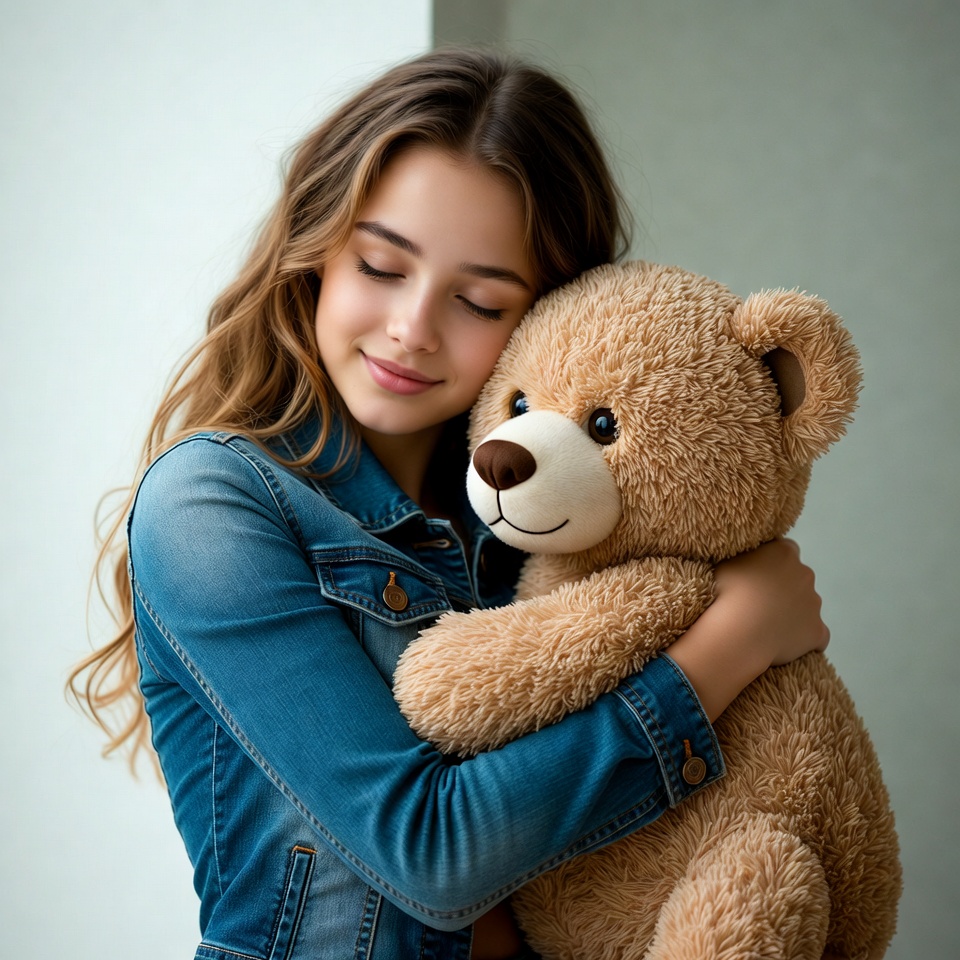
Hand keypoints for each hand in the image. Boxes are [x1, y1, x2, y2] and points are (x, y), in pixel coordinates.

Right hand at [714, 538, 829, 666]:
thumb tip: (747, 562)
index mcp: (784, 553)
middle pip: (798, 578)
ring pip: (806, 606)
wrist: (739, 631)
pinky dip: (804, 638)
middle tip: (758, 602)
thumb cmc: (727, 592)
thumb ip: (745, 558)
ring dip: (792, 612)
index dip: (770, 564)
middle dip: (783, 588)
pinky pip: (817, 635)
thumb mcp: (726, 562)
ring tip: (766, 625)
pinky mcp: (818, 631)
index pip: (784, 551)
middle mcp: (805, 574)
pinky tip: (786, 643)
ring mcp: (814, 604)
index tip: (755, 576)